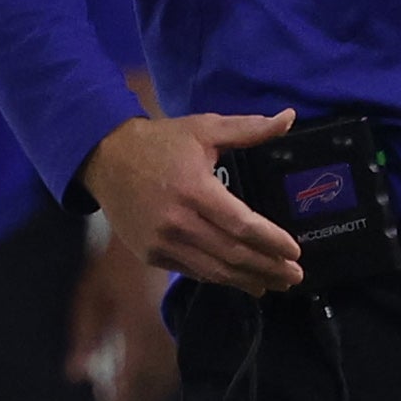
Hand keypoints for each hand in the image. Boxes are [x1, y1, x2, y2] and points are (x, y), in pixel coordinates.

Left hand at [69, 242, 175, 400]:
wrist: (158, 229)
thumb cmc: (115, 260)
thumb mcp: (92, 293)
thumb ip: (85, 334)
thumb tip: (76, 375)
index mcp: (137, 322)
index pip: (130, 376)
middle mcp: (162, 327)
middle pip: (152, 381)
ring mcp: (178, 323)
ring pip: (167, 373)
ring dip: (150, 394)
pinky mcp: (187, 320)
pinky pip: (177, 359)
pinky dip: (163, 377)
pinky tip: (152, 383)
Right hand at [83, 110, 303, 292]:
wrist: (105, 159)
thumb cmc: (159, 143)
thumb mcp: (204, 128)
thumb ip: (249, 128)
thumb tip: (289, 117)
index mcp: (194, 189)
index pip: (241, 224)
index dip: (271, 241)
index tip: (294, 250)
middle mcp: (178, 222)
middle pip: (232, 254)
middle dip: (268, 267)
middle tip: (295, 275)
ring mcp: (162, 242)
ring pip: (214, 270)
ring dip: (248, 280)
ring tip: (274, 284)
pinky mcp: (151, 254)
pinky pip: (193, 272)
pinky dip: (220, 278)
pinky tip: (240, 281)